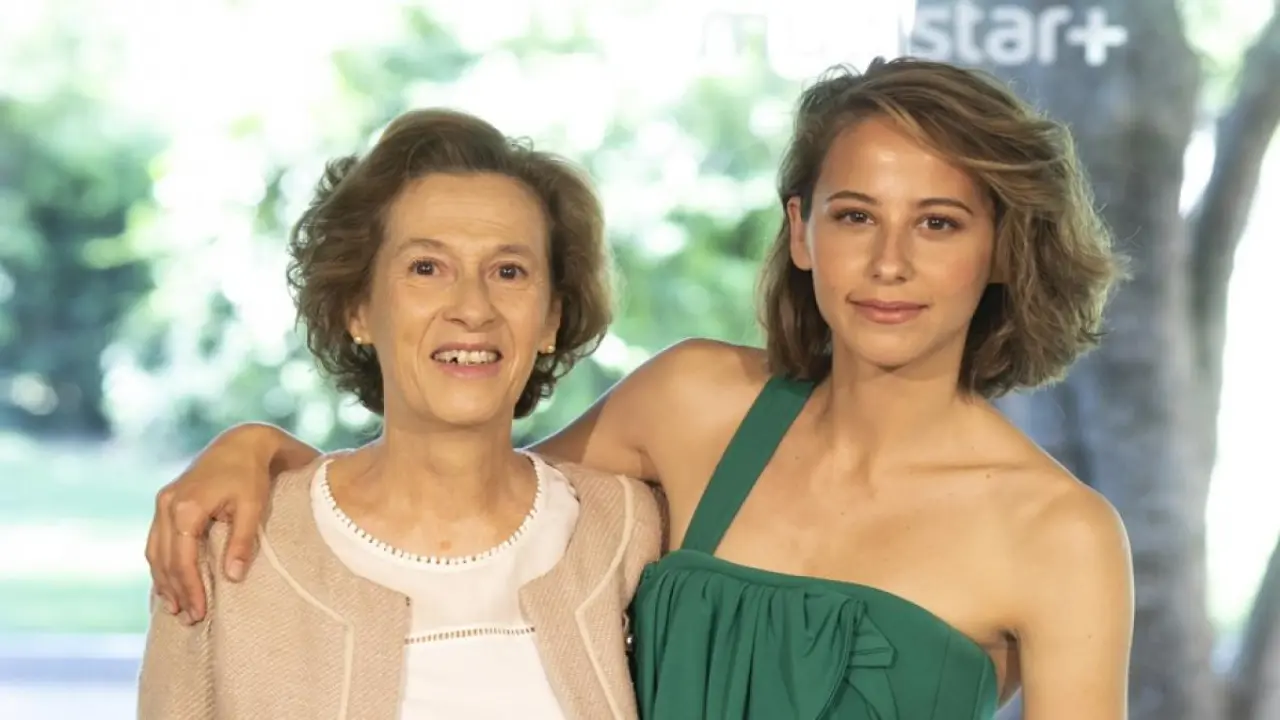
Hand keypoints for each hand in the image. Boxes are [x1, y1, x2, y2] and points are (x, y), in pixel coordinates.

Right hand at [145, 425, 273, 622]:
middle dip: (176, 590)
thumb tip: (233, 578)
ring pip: (155, 551)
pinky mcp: (166, 502)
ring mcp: (162, 502)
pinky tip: (167, 582)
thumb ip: (242, 542)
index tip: (200, 613)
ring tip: (175, 608)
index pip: (182, 560)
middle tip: (190, 618)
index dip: (190, 589)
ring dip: (163, 580)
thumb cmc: (251, 475)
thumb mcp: (253, 507)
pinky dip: (161, 562)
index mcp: (186, 508)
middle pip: (164, 560)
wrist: (240, 443)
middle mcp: (167, 505)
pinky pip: (157, 539)